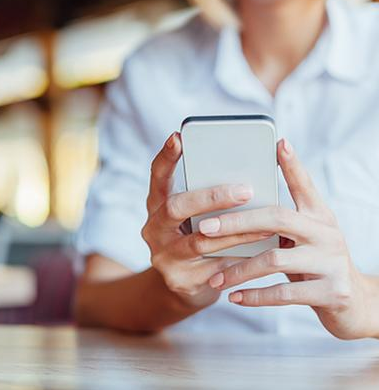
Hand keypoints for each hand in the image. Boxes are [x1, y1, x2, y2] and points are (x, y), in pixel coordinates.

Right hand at [142, 132, 272, 309]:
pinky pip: (215, 268)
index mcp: (157, 205)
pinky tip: (262, 254)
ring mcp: (164, 256)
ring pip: (201, 241)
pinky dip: (240, 259)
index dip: (166, 157)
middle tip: (246, 190)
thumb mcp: (194, 216)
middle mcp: (154, 228)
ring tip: (267, 225)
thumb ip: (208, 198)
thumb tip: (250, 174)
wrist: (185, 285)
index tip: (179, 137)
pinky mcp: (180, 280)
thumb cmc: (198, 237)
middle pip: (176, 207)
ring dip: (236, 232)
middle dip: (212, 197)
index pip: (157, 176)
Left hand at [204, 139, 373, 338]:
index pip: (304, 185)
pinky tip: (234, 297)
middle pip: (277, 218)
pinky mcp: (330, 292)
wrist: (354, 303)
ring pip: (274, 259)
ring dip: (238, 270)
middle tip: (203, 228)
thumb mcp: (304, 237)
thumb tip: (238, 199)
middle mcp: (327, 234)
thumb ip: (281, 220)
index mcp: (319, 216)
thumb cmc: (315, 263)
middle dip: (236, 222)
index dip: (292, 165)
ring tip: (215, 279)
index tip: (278, 143)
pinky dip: (255, 296)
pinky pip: (284, 292)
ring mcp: (331, 262)